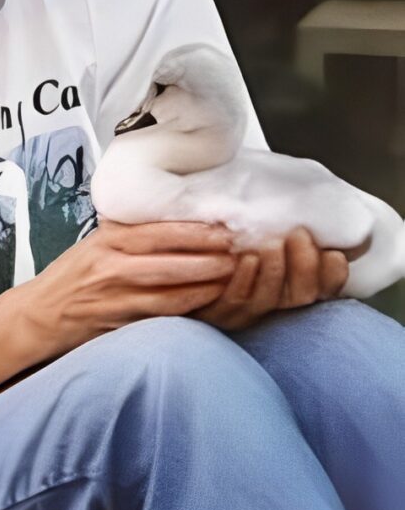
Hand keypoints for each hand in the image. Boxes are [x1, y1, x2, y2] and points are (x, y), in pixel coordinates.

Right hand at [0, 219, 237, 364]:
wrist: (39, 315)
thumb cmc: (70, 277)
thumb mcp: (94, 243)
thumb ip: (127, 231)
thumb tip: (171, 214)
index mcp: (107, 240)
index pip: (157, 231)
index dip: (193, 229)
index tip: (222, 226)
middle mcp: (111, 266)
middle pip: (169, 260)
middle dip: (208, 256)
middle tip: (238, 250)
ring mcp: (115, 297)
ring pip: (169, 290)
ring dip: (205, 283)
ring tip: (232, 275)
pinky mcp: (119, 322)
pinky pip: (161, 315)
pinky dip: (188, 308)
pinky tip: (209, 302)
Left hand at [190, 225, 349, 331]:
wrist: (175, 255)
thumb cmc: (225, 233)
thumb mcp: (259, 223)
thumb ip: (281, 219)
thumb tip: (313, 198)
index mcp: (289, 284)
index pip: (323, 288)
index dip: (332, 277)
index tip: (334, 254)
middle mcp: (270, 302)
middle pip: (301, 296)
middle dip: (306, 267)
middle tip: (299, 235)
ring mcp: (241, 311)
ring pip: (268, 300)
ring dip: (275, 271)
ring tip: (272, 245)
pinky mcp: (211, 312)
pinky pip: (231, 301)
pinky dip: (243, 280)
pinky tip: (246, 259)